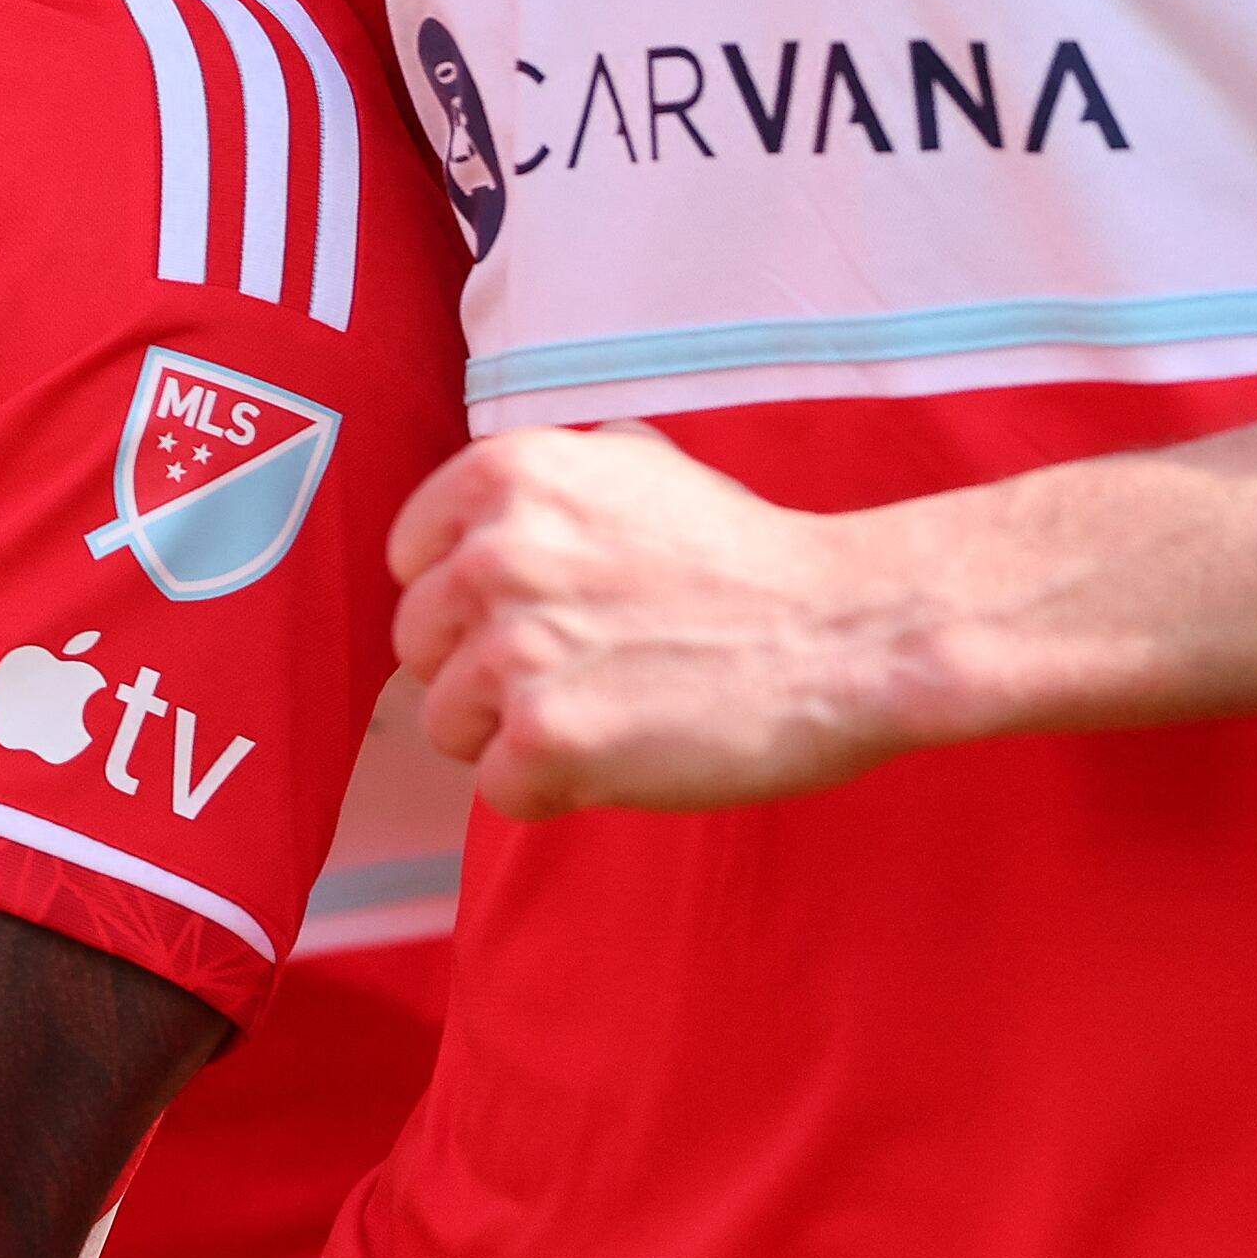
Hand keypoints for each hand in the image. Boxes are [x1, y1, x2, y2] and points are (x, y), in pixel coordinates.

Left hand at [391, 428, 927, 815]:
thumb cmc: (751, 560)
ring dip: (513, 736)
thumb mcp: (640, 465)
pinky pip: (498, 789)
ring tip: (603, 716)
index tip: (517, 619)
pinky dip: (551, 791)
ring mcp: (515, 648)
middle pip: (420, 647)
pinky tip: (620, 758)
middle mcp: (494, 554)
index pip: (410, 559)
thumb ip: (551, 487)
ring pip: (446, 724)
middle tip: (577, 677)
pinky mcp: (546, 736)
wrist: (846, 633)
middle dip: (483, 673)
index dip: (462, 602)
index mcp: (506, 477)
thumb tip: (492, 514)